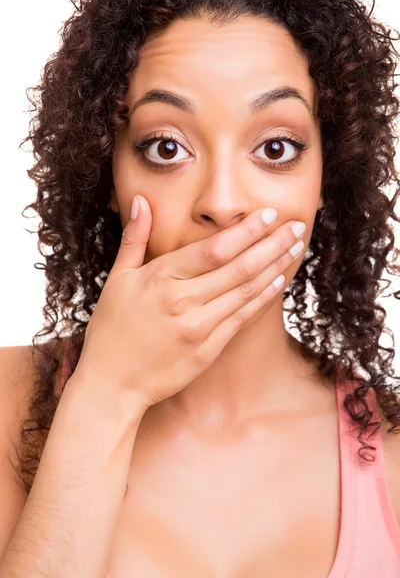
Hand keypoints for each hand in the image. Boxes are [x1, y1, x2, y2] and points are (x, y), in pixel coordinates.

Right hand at [73, 195, 305, 410]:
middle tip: (296, 226)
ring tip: (295, 248)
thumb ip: (134, 238)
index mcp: (160, 278)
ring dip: (275, 267)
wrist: (111, 382)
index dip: (246, 231)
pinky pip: (242, 319)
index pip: (214, 249)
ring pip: (246, 291)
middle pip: (239, 267)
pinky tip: (278, 281)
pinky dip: (262, 298)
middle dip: (272, 244)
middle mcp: (183, 301)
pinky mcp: (207, 350)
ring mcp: (198, 328)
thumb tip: (142, 201)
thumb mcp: (118, 279)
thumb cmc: (112, 327)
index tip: (268, 214)